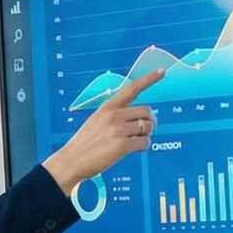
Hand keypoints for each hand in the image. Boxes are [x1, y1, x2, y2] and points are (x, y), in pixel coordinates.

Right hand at [41, 68, 165, 194]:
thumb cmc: (84, 144)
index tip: (162, 71)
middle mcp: (113, 115)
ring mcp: (118, 130)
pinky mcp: (122, 145)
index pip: (132, 88)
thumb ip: (115, 116)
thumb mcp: (96, 121)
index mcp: (107, 107)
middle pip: (146, 111)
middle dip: (150, 121)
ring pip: (148, 127)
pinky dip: (144, 146)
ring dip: (147, 135)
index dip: (149, 79)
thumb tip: (139, 119)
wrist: (71, 161)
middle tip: (145, 130)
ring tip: (136, 141)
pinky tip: (134, 150)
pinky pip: (145, 142)